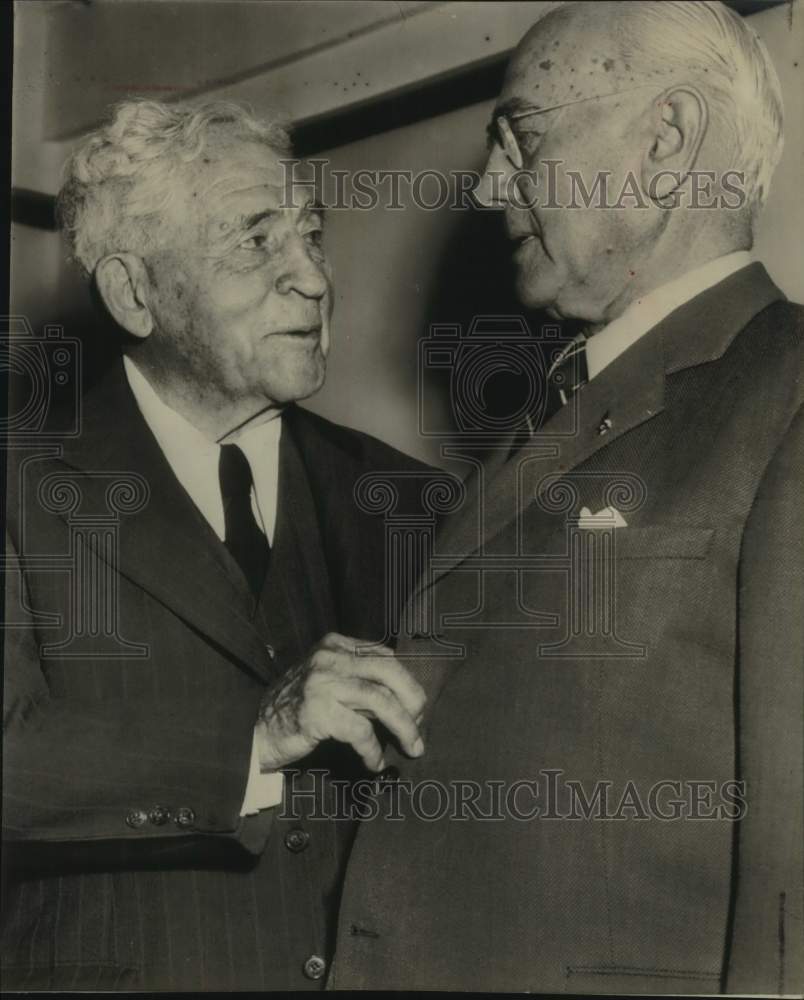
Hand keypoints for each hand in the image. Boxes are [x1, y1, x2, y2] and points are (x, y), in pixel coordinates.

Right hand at [254, 632, 425, 771]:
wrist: (256, 732)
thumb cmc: (298, 709)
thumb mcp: (328, 681)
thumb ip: (359, 679)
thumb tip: (406, 698)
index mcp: (335, 646)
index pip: (384, 656)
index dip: (408, 682)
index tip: (418, 707)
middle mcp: (329, 658)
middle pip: (388, 671)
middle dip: (413, 699)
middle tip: (422, 724)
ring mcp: (322, 683)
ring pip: (380, 700)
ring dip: (403, 727)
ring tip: (413, 747)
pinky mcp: (317, 712)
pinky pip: (360, 730)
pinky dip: (373, 749)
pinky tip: (375, 762)